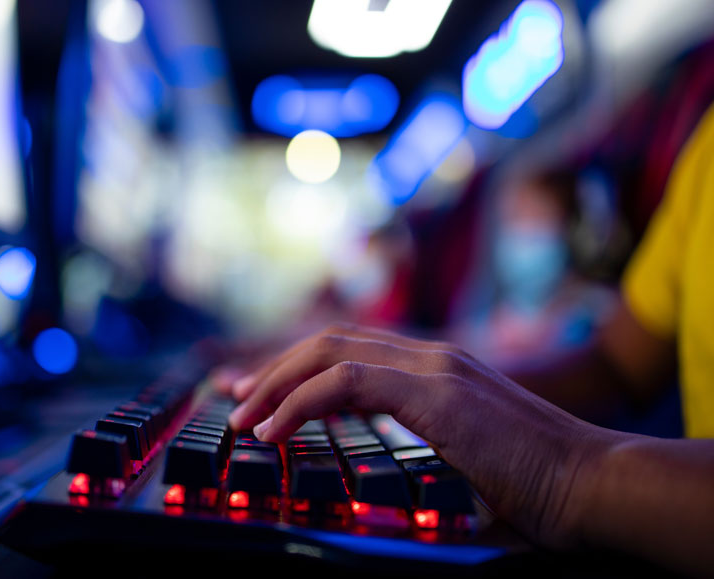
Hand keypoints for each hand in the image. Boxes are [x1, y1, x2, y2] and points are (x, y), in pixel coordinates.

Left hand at [225, 323, 622, 548]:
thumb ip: (424, 453)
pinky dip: (299, 402)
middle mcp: (431, 356)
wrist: (597, 486)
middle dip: (274, 368)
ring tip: (241, 417)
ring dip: (276, 382)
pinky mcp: (436, 392)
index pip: (350, 353)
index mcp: (436, 370)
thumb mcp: (467, 460)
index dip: (296, 371)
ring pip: (330, 351)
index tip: (258, 397)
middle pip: (329, 342)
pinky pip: (346, 381)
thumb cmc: (539, 487)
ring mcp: (434, 367)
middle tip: (234, 397)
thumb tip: (383, 483)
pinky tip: (273, 431)